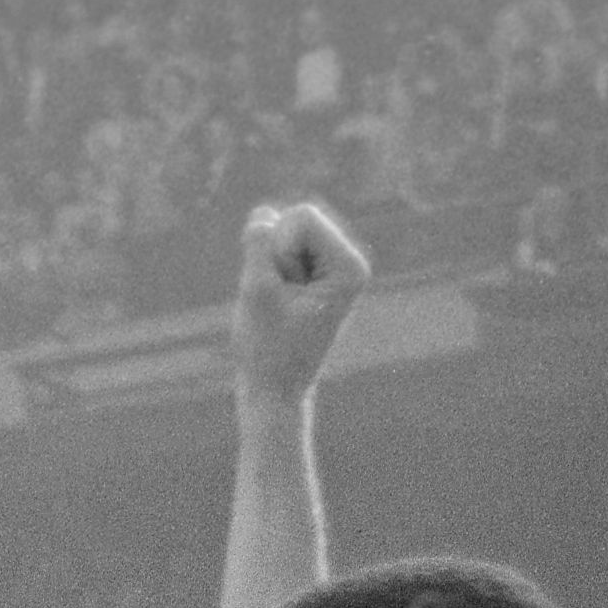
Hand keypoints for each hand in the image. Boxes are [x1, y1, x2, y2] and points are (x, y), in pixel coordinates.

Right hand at [232, 200, 369, 407]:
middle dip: (273, 258)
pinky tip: (277, 305)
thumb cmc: (267, 350)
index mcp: (350, 267)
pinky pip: (276, 249)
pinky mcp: (314, 275)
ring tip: (278, 306)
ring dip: (268, 269)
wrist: (274, 393)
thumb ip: (259, 243)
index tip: (284, 294)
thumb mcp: (257, 291)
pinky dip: (267, 273)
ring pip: (280, 235)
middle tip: (279, 303)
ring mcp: (332, 268)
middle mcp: (349, 262)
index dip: (277, 250)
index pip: (301, 216)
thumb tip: (264, 214)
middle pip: (293, 221)